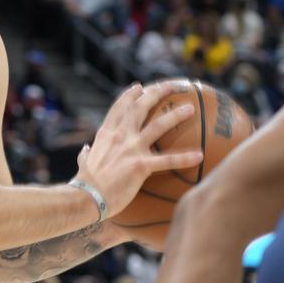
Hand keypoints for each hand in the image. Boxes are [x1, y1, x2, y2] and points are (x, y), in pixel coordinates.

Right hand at [75, 81, 202, 215]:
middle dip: (156, 92)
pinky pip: (167, 160)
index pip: (119, 107)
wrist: (87, 196)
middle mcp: (120, 136)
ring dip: (175, 115)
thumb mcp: (84, 161)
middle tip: (171, 85)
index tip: (140, 87)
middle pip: (141, 107)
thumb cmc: (85, 182)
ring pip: (158, 126)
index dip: (130, 95)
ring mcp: (131, 149)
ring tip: (190, 108)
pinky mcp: (141, 166)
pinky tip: (200, 155)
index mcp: (106, 134)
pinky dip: (185, 158)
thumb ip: (86, 153)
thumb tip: (86, 150)